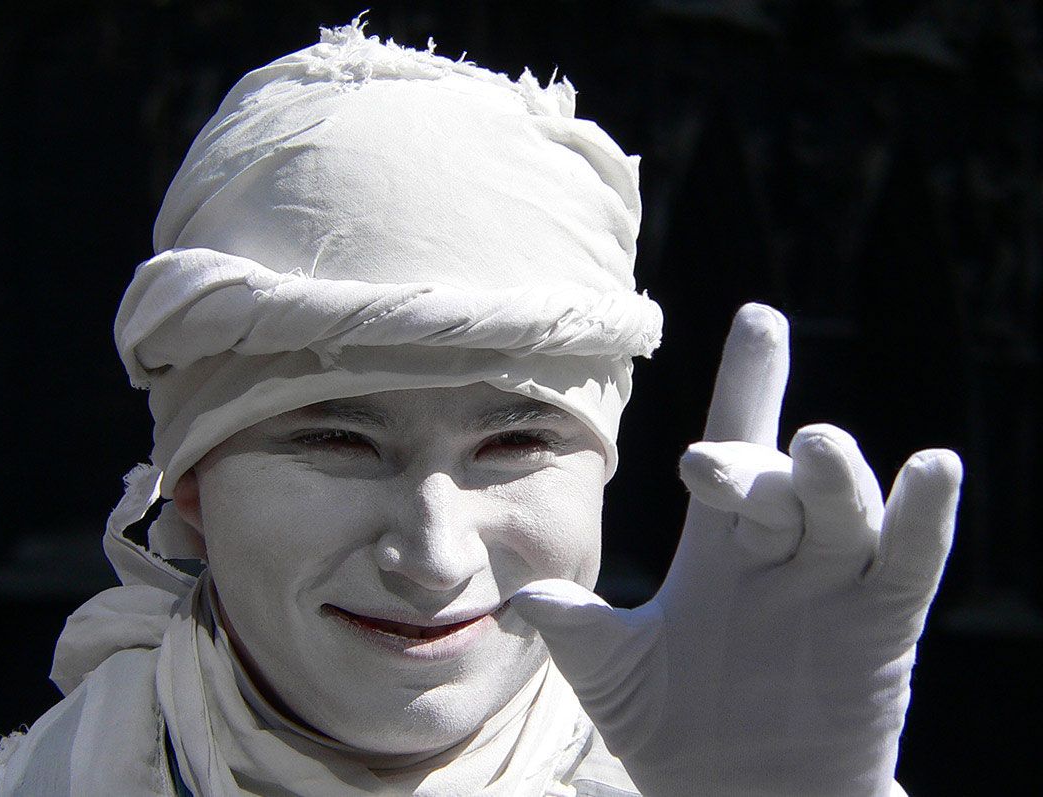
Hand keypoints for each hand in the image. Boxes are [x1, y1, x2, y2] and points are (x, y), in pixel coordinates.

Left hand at [511, 303, 961, 795]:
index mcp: (717, 546)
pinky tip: (932, 470)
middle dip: (749, 467)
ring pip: (845, 509)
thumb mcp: (616, 677)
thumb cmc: (677, 730)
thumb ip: (579, 633)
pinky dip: (924, 520)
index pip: (734, 447)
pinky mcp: (882, 627)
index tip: (760, 319)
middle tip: (709, 468)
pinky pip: (909, 564)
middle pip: (777, 480)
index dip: (748, 383)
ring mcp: (834, 584)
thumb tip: (525, 595)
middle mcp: (779, 550)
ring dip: (835, 477)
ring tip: (819, 446)